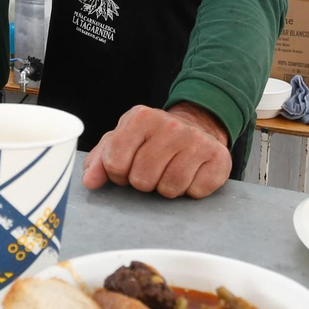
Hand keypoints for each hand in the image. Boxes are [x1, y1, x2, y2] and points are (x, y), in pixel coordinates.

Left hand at [82, 103, 231, 198]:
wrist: (198, 127)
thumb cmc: (154, 138)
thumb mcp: (123, 140)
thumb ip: (101, 159)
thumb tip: (89, 181)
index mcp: (141, 117)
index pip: (114, 163)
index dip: (119, 173)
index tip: (129, 165)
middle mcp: (170, 125)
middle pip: (141, 179)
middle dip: (144, 181)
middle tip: (154, 168)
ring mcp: (196, 141)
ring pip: (169, 188)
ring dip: (167, 187)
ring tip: (171, 170)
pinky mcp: (218, 158)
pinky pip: (194, 192)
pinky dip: (191, 190)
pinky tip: (191, 173)